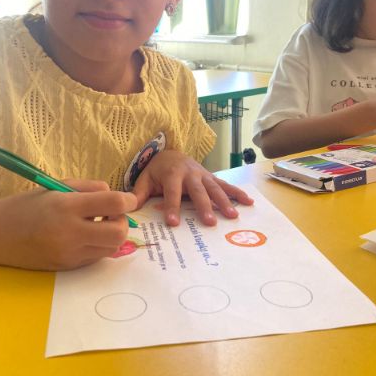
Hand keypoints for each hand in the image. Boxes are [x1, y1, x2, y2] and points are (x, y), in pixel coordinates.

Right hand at [0, 179, 137, 269]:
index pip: (113, 204)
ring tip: (97, 225)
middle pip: (118, 233)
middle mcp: (69, 232)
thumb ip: (90, 188)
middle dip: (123, 222)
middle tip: (112, 215)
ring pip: (111, 249)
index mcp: (66, 206)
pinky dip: (98, 246)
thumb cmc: (27, 205)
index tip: (129, 199)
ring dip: (112, 236)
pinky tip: (84, 236)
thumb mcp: (57, 187)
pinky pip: (96, 257)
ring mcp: (69, 253)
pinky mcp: (67, 267)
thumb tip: (118, 197)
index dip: (128, 200)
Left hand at [132, 150, 252, 226]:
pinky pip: (225, 184)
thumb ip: (137, 194)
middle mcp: (190, 173)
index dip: (172, 207)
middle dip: (204, 206)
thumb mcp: (144, 180)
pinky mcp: (210, 177)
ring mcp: (203, 174)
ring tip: (232, 216)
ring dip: (224, 201)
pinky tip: (248, 202)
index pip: (172, 193)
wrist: (169, 152)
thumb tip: (127, 207)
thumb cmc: (155, 171)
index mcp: (172, 174)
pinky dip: (237, 192)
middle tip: (209, 222)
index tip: (173, 223)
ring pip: (214, 187)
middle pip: (198, 191)